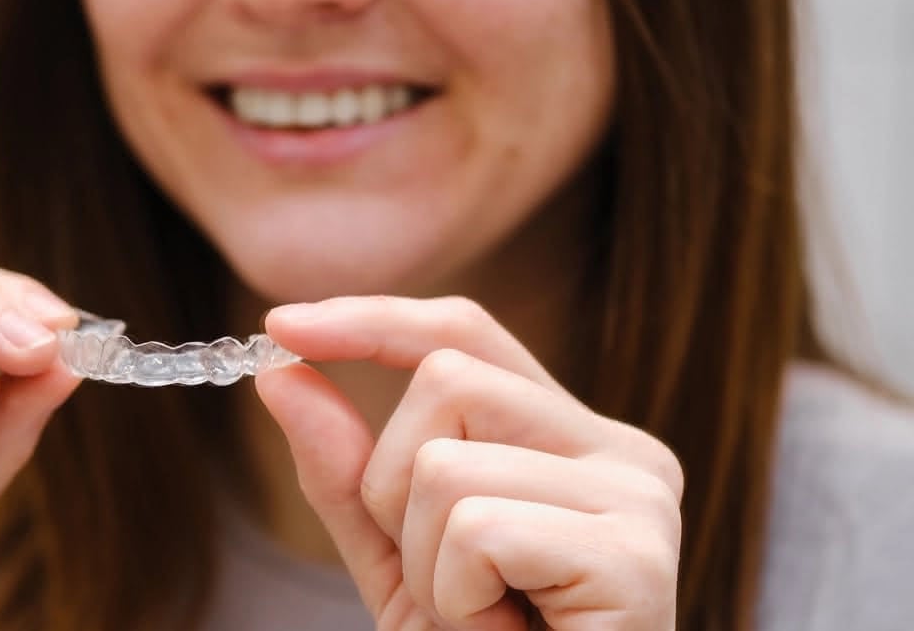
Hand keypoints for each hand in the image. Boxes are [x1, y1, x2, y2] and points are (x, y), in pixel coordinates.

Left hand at [256, 296, 682, 630]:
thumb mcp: (398, 559)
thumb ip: (346, 470)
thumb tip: (282, 369)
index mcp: (575, 441)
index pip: (465, 335)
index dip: (373, 320)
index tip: (282, 326)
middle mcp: (623, 454)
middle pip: (445, 383)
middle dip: (393, 491)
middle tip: (447, 582)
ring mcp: (639, 499)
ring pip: (444, 465)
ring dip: (427, 565)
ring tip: (485, 619)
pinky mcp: (633, 555)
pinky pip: (475, 530)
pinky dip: (457, 598)